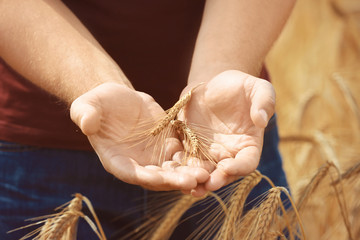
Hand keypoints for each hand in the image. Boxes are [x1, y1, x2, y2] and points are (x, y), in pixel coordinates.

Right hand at [70, 83, 208, 190]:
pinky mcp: (170, 145)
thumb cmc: (99, 104)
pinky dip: (195, 158)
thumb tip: (86, 122)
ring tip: (207, 173)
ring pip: (175, 170)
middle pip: (158, 177)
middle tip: (193, 181)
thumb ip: (85, 114)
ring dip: (189, 173)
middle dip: (174, 180)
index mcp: (117, 160)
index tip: (160, 178)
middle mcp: (138, 164)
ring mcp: (155, 157)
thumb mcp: (88, 105)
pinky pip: (184, 155)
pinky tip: (210, 159)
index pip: (131, 173)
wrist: (120, 99)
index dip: (145, 177)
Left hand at [181, 70, 274, 194]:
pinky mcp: (190, 144)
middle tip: (207, 185)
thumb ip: (264, 102)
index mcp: (248, 144)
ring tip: (188, 187)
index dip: (239, 167)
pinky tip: (171, 168)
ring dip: (196, 179)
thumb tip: (262, 120)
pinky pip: (184, 157)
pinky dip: (179, 164)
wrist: (215, 83)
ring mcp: (208, 151)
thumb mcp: (258, 89)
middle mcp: (228, 152)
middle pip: (223, 173)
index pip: (247, 162)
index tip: (228, 167)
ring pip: (202, 170)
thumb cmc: (242, 86)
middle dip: (216, 180)